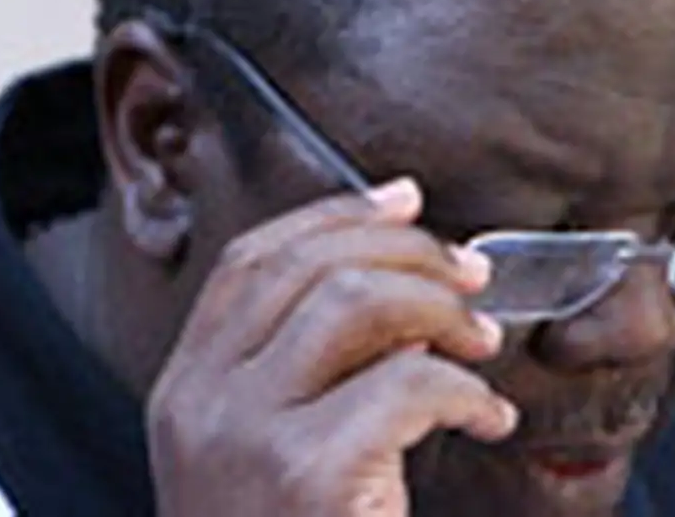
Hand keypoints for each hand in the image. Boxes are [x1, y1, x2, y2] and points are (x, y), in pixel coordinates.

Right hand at [146, 178, 517, 516]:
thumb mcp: (273, 450)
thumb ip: (312, 372)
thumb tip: (402, 284)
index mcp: (187, 389)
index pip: (252, 260)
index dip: (334, 213)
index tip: (405, 198)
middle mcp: (199, 403)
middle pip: (307, 265)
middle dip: (407, 250)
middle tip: (473, 274)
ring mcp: (243, 437)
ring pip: (353, 302)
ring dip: (440, 308)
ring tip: (482, 343)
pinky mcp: (305, 476)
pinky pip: (407, 384)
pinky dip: (466, 390)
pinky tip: (487, 416)